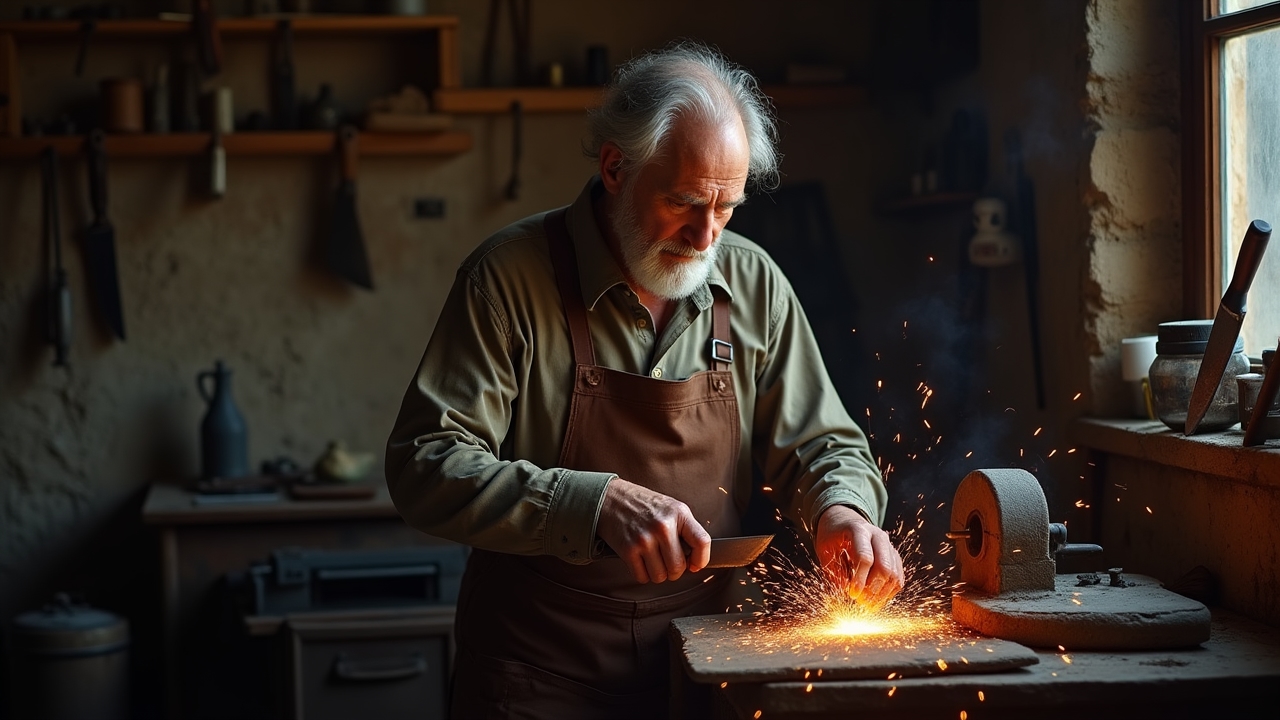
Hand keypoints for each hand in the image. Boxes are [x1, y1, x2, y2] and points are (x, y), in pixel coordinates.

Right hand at [595, 478, 711, 583]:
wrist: (610, 499)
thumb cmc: (642, 504)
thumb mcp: (670, 507)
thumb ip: (685, 529)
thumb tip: (695, 559)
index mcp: (678, 513)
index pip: (702, 542)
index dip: (701, 559)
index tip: (695, 564)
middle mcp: (663, 526)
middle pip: (678, 567)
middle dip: (674, 570)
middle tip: (668, 561)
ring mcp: (644, 539)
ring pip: (660, 576)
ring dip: (658, 573)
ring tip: (653, 559)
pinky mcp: (628, 550)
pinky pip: (642, 577)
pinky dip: (642, 574)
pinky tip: (640, 561)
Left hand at [816, 505, 904, 611]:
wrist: (844, 520)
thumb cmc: (832, 536)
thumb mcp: (825, 550)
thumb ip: (834, 571)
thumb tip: (846, 594)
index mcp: (859, 530)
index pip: (865, 557)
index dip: (860, 579)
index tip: (853, 594)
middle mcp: (878, 536)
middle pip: (884, 566)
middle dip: (873, 588)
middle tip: (861, 602)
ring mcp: (888, 546)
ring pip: (894, 574)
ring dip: (882, 594)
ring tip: (868, 606)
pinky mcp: (893, 556)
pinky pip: (898, 577)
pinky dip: (889, 592)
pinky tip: (877, 600)